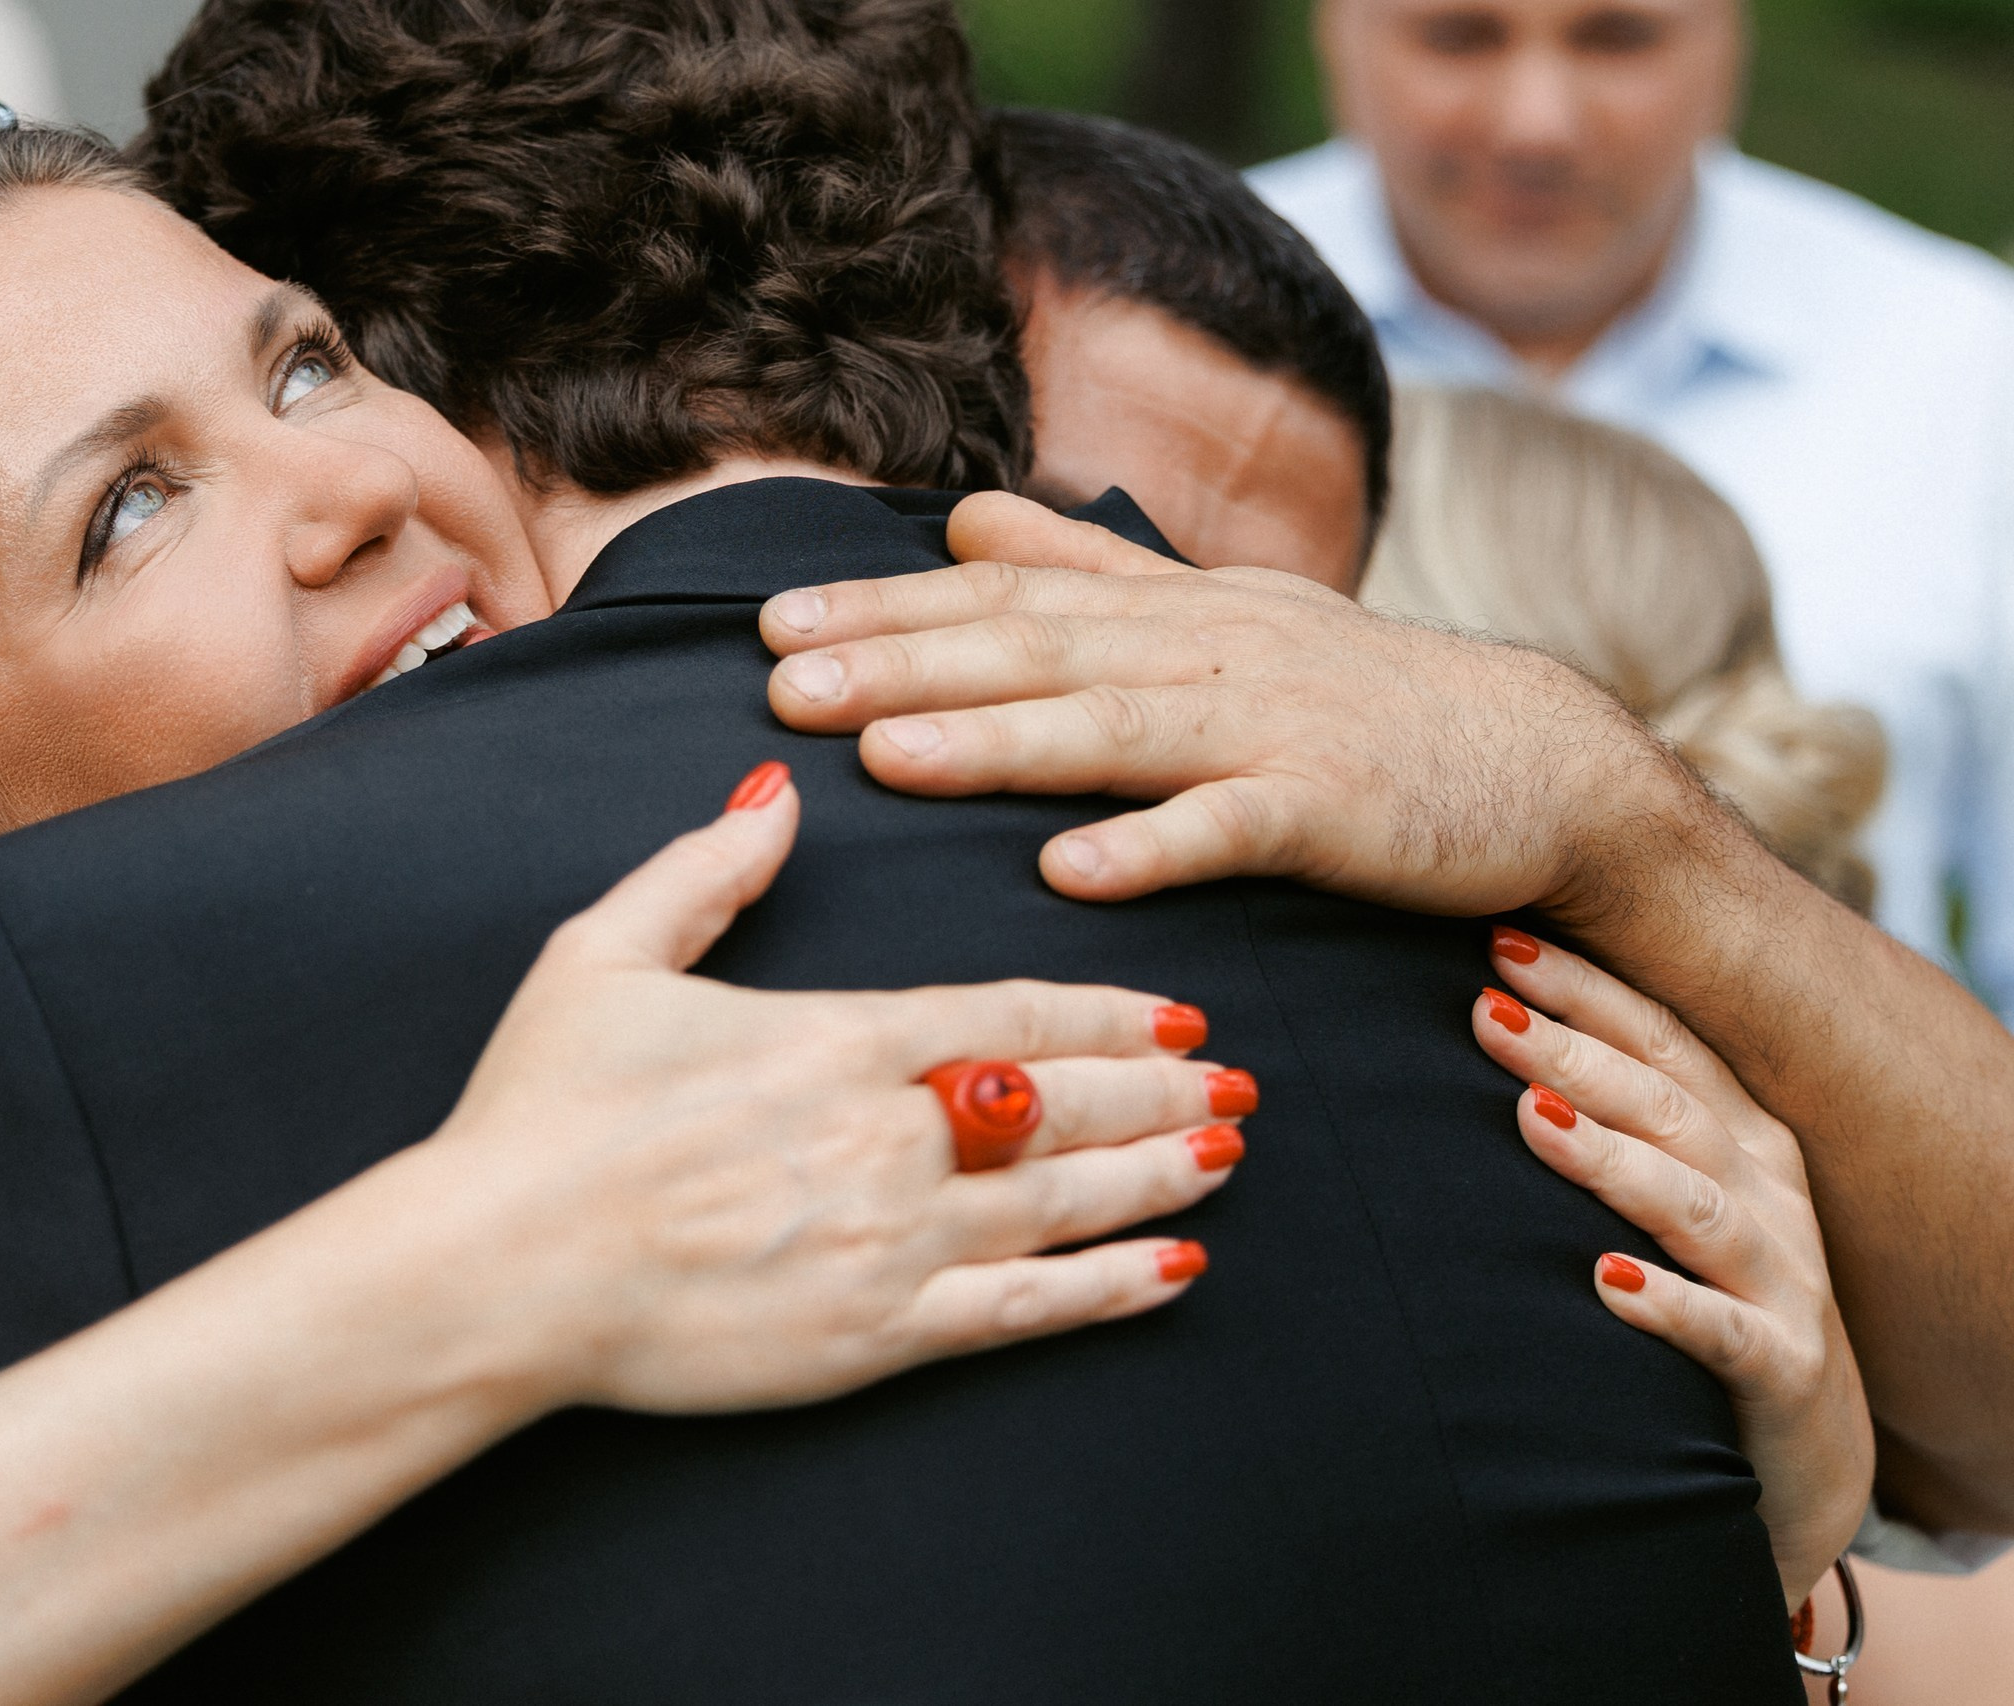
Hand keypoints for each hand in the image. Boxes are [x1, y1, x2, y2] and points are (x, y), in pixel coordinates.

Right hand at [423, 763, 1245, 1415]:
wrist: (492, 1270)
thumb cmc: (538, 1111)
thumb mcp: (605, 954)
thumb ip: (705, 872)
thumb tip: (777, 795)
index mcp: (835, 1040)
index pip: (1011, 1018)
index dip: (1108, 1014)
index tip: (1175, 1009)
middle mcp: (885, 1138)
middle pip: (1063, 1107)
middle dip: (1161, 1089)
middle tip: (1238, 1080)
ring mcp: (888, 1245)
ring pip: (1064, 1204)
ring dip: (1157, 1175)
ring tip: (1226, 1153)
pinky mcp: (870, 1340)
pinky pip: (1021, 1312)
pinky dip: (1106, 1289)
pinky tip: (1170, 1272)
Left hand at [761, 491, 1715, 926]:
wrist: (1543, 759)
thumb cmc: (1358, 695)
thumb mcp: (1219, 612)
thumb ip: (1088, 569)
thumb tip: (962, 516)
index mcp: (1169, 610)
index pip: (1005, 596)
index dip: (887, 609)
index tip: (772, 625)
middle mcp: (1206, 651)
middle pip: (1034, 651)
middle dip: (899, 665)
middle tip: (780, 685)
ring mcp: (1271, 726)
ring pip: (1112, 729)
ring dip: (996, 743)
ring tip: (884, 756)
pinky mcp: (1335, 810)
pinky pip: (1234, 827)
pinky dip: (1155, 846)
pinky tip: (1071, 872)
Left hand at [1472, 927, 1873, 1611]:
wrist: (1798, 1458)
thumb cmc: (1698, 1299)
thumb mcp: (1657, 1199)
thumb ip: (1596, 1119)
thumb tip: (1477, 1022)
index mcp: (1733, 1135)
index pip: (1660, 1040)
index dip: (1586, 990)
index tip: (1498, 943)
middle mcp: (1765, 1192)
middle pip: (1666, 1105)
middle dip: (1575, 1054)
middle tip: (1484, 1011)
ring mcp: (1783, 1279)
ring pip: (1694, 1204)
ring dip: (1612, 1159)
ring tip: (1533, 1121)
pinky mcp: (1785, 1369)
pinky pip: (1727, 1333)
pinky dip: (1669, 1305)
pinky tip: (1605, 1282)